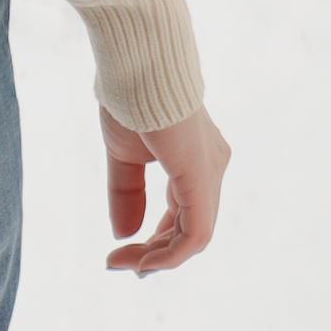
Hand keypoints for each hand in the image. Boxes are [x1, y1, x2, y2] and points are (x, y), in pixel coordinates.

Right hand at [101, 102, 230, 274]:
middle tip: (119, 263)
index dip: (155, 239)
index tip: (119, 252)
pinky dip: (169, 254)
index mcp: (195, 160)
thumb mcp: (124, 155)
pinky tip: (142, 260)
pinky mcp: (201, 178)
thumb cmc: (130, 99)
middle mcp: (211, 169)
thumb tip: (123, 233)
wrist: (135, 67)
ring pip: (193, 236)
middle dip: (154, 252)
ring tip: (123, 264)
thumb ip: (127, 194)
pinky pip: (195, 234)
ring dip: (157, 257)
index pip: (181, 213)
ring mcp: (210, 174)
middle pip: (188, 228)